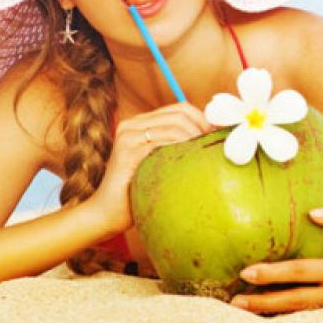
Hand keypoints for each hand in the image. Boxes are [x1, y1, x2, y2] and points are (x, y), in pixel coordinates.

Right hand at [90, 103, 215, 233]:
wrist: (107, 213)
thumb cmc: (137, 191)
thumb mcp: (159, 162)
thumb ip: (175, 146)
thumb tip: (211, 136)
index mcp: (139, 123)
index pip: (180, 108)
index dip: (202, 119)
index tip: (215, 137)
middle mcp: (131, 124)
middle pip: (179, 114)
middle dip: (201, 128)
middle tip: (210, 147)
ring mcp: (127, 137)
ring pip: (173, 126)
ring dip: (193, 140)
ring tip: (201, 156)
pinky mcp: (126, 152)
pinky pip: (160, 143)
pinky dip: (179, 150)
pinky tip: (186, 163)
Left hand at [230, 202, 322, 314]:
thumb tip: (313, 214)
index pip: (301, 272)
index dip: (273, 274)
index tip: (248, 272)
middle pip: (295, 301)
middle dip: (264, 302)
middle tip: (236, 301)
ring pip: (299, 312)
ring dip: (270, 311)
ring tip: (243, 307)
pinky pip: (306, 313)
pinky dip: (285, 312)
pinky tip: (264, 309)